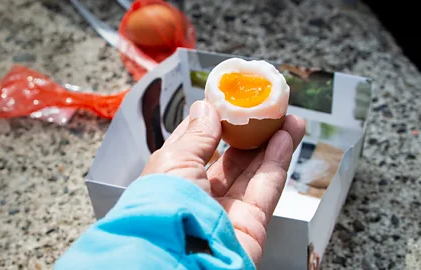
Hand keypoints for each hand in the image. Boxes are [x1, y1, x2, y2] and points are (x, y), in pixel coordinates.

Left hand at [141, 100, 304, 264]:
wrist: (177, 260)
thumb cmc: (163, 207)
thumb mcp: (174, 161)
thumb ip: (196, 135)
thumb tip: (206, 108)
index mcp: (173, 178)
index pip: (196, 144)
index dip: (214, 122)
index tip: (230, 102)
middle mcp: (200, 195)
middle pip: (230, 159)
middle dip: (250, 133)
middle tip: (266, 109)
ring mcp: (226, 211)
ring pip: (253, 172)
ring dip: (273, 143)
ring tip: (288, 117)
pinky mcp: (251, 226)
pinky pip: (266, 188)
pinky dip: (278, 162)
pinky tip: (287, 138)